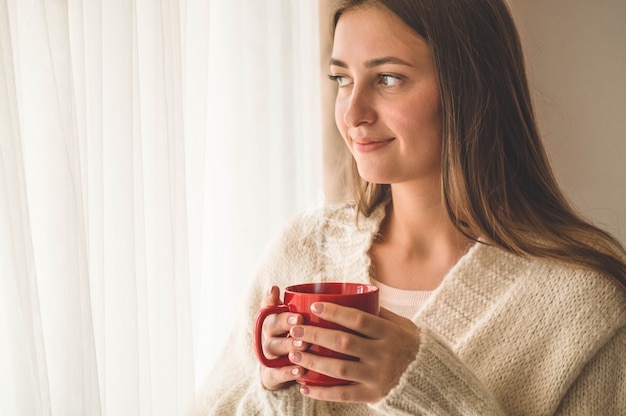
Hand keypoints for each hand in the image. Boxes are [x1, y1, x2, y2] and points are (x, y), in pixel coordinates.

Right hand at [259, 286, 309, 390]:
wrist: (282, 370)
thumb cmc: (290, 339)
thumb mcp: (290, 321)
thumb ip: (288, 305)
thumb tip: (274, 287)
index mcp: (271, 322)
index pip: (269, 309)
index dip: (276, 306)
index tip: (293, 307)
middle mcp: (267, 337)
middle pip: (270, 327)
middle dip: (284, 323)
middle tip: (299, 321)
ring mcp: (268, 356)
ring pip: (272, 348)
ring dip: (287, 345)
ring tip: (303, 344)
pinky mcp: (270, 376)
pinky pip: (276, 374)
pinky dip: (288, 372)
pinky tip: (300, 370)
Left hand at [287, 303, 419, 402]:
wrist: (432, 377)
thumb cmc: (411, 345)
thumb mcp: (402, 324)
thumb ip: (379, 313)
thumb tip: (353, 296)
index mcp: (390, 333)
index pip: (358, 320)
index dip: (335, 312)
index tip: (314, 307)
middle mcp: (384, 354)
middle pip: (343, 343)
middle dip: (315, 335)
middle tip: (295, 330)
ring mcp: (378, 376)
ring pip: (339, 369)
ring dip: (313, 361)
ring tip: (294, 355)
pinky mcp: (374, 395)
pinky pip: (343, 394)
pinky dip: (322, 392)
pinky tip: (304, 387)